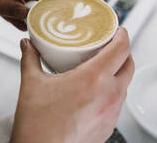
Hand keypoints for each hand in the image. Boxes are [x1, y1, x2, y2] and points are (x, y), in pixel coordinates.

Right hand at [11, 28, 134, 142]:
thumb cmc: (37, 124)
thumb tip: (27, 45)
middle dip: (123, 52)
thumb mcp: (31, 83)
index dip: (123, 36)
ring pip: (125, 85)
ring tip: (102, 67)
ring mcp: (111, 113)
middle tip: (109, 45)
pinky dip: (112, 91)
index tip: (118, 30)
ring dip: (119, 72)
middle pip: (129, 65)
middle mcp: (109, 95)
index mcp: (93, 79)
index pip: (121, 50)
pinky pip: (118, 103)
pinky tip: (96, 92)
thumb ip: (30, 59)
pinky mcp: (108, 127)